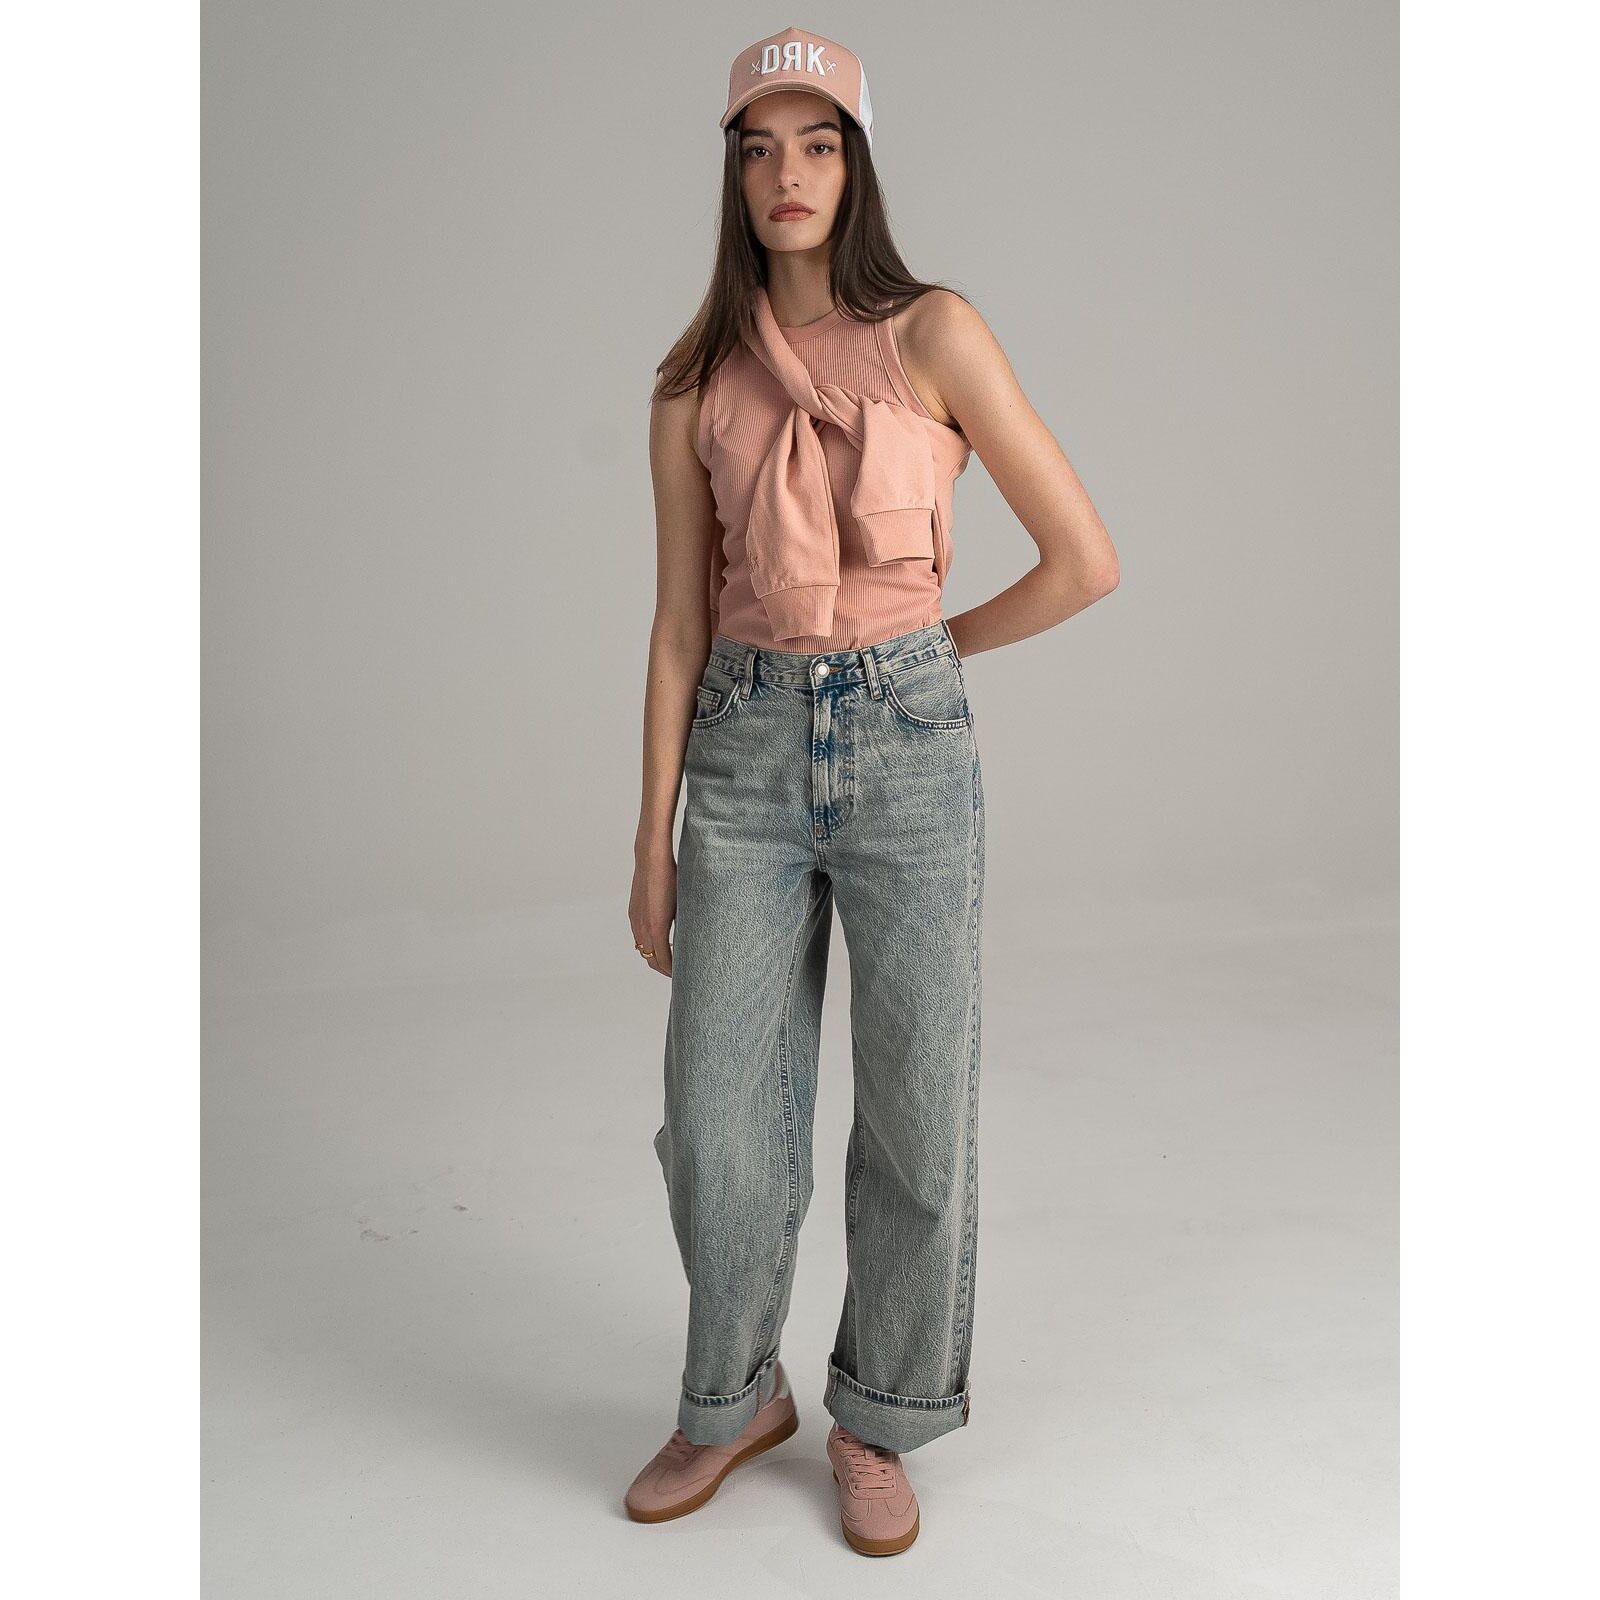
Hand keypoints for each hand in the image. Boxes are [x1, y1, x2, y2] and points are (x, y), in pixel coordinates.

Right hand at [629, 851, 677, 976]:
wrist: (651, 858)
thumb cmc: (672, 878)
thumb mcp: (683, 903)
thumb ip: (684, 926)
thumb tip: (694, 939)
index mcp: (657, 928)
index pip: (663, 961)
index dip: (673, 972)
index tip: (684, 976)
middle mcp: (643, 928)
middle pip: (651, 959)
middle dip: (665, 968)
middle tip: (680, 972)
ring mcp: (635, 921)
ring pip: (643, 949)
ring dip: (656, 956)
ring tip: (672, 957)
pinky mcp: (633, 913)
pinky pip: (639, 937)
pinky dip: (649, 944)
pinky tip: (661, 938)